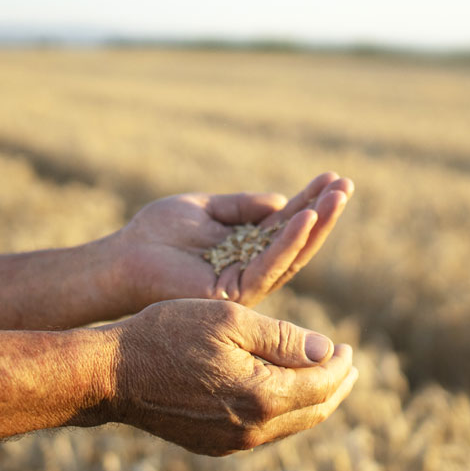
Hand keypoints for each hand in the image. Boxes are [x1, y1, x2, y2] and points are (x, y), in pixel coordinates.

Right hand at [105, 299, 356, 455]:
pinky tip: (281, 394)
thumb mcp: (230, 320)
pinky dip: (283, 412)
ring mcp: (231, 443)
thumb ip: (283, 338)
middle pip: (313, 412)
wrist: (112, 375)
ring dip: (312, 402)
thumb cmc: (168, 335)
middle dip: (336, 387)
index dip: (341, 365)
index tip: (349, 347)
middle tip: (349, 366)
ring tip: (322, 380)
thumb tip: (327, 352)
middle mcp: (253, 430)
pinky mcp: (213, 445)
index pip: (322, 384)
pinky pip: (264, 432)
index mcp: (262, 396)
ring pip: (291, 426)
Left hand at [116, 172, 353, 309]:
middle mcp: (250, 268)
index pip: (286, 225)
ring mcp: (244, 284)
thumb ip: (241, 205)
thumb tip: (282, 201)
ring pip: (290, 255)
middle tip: (346, 185)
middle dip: (323, 214)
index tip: (333, 178)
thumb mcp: (205, 208)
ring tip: (337, 197)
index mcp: (245, 248)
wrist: (123, 258)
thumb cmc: (157, 233)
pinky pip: (268, 266)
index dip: (310, 201)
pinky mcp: (233, 293)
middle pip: (297, 242)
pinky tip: (305, 218)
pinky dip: (288, 242)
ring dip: (315, 225)